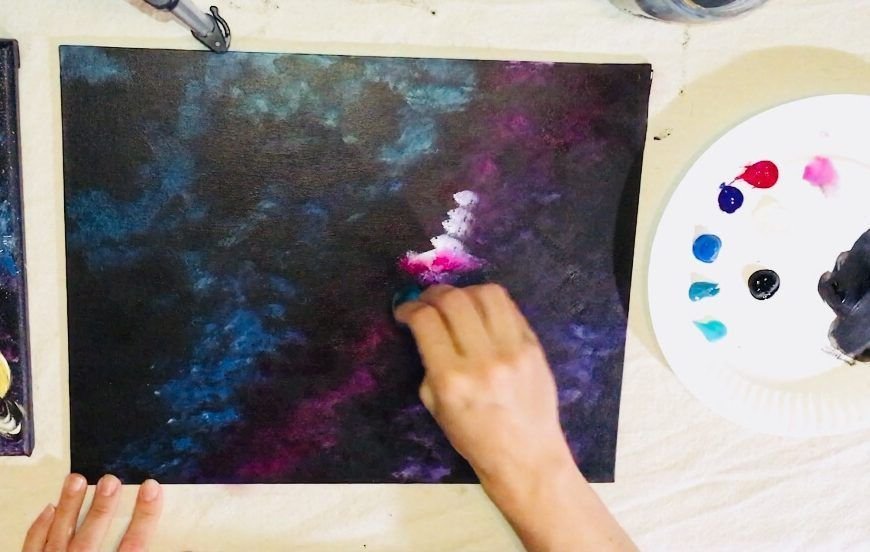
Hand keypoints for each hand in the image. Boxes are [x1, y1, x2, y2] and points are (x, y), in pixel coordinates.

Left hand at [23, 473, 162, 551]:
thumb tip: (184, 544)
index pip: (134, 544)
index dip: (146, 516)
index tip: (152, 489)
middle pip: (93, 536)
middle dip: (102, 506)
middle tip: (109, 480)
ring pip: (61, 534)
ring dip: (69, 506)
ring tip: (75, 480)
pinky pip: (34, 546)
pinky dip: (40, 527)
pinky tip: (49, 509)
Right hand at [395, 284, 635, 551]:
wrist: (527, 455)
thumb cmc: (474, 438)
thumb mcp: (436, 407)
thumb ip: (430, 364)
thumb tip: (426, 327)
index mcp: (451, 379)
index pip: (426, 321)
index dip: (410, 307)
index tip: (405, 310)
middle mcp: (483, 359)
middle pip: (454, 300)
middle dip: (433, 294)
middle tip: (427, 301)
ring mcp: (513, 350)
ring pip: (485, 293)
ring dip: (464, 291)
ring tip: (456, 302)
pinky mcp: (534, 346)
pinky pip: (509, 307)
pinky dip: (488, 302)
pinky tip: (480, 311)